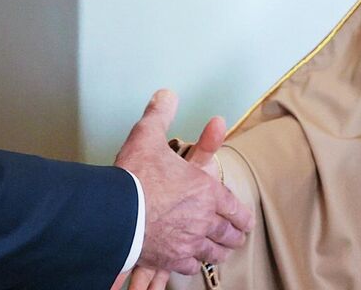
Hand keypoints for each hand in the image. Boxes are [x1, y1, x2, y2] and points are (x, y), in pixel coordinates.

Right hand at [115, 90, 251, 275]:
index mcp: (205, 190)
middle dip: (234, 236)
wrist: (115, 212)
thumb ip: (160, 114)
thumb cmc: (134, 176)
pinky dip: (193, 264)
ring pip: (213, 252)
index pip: (235, 208)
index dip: (242, 216)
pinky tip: (191, 262)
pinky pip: (190, 265)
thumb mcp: (148, 136)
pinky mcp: (170, 257)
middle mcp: (202, 219)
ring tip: (221, 253)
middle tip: (237, 238)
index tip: (245, 221)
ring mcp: (188, 241)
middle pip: (228, 233)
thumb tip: (167, 94)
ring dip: (219, 251)